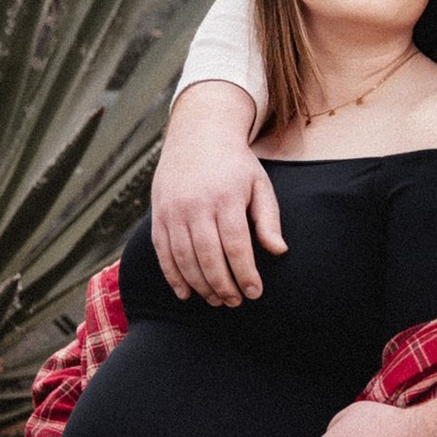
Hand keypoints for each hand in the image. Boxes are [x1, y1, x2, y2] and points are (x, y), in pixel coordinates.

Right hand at [153, 83, 286, 306]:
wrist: (197, 134)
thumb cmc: (235, 164)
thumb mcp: (259, 184)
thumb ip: (268, 218)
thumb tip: (278, 251)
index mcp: (225, 197)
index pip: (235, 244)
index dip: (245, 273)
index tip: (254, 292)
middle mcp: (196, 205)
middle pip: (208, 256)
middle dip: (223, 286)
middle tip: (235, 302)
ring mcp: (173, 211)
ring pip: (184, 259)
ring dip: (200, 285)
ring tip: (216, 300)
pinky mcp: (158, 215)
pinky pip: (163, 253)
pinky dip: (173, 277)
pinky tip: (187, 293)